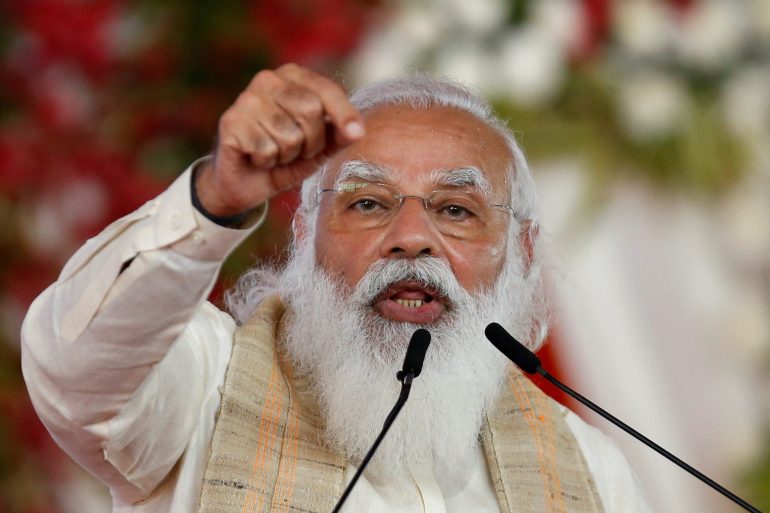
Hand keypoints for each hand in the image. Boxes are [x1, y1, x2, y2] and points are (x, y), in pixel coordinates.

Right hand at [195, 63, 364, 216]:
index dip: (344, 114)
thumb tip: (357, 131)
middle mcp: (268, 80)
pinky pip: (266, 149)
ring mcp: (247, 99)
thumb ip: (339, 136)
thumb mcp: (320, 148)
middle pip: (310, 110)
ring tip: (275, 153)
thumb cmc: (285, 159)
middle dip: (311, 142)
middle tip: (297, 150)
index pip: (326, 90)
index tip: (357, 133)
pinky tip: (256, 157)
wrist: (246, 182)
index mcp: (293, 77)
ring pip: (289, 135)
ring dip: (287, 155)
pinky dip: (266, 162)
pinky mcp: (231, 121)